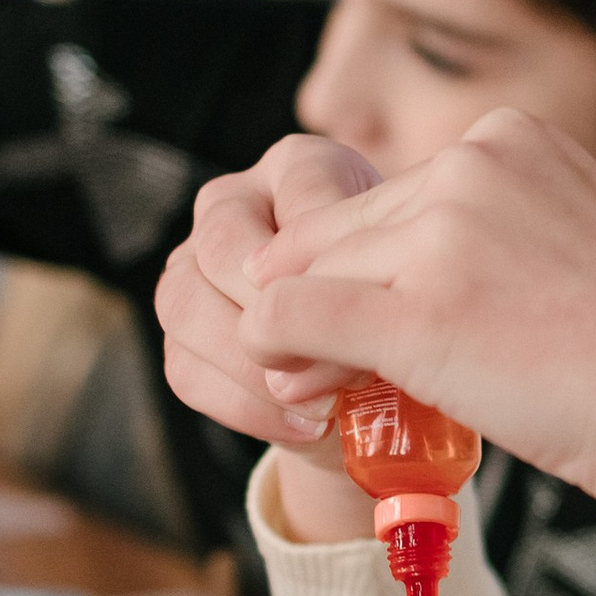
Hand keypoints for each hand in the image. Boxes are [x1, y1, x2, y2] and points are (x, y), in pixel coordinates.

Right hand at [157, 133, 379, 454]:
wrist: (379, 374)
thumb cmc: (406, 307)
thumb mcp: (415, 278)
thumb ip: (390, 269)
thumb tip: (363, 309)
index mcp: (299, 168)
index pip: (303, 197)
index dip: (334, 261)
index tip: (377, 313)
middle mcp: (235, 202)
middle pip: (223, 243)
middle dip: (281, 311)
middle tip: (340, 360)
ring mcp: (192, 265)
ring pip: (187, 304)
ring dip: (256, 365)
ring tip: (324, 404)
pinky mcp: (180, 334)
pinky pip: (186, 369)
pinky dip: (246, 406)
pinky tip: (304, 427)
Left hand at [236, 109, 595, 552]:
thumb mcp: (576, 246)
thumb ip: (496, 238)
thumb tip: (418, 278)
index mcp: (510, 139)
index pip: (384, 197)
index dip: (362, 267)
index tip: (372, 328)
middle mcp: (470, 166)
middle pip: (334, 232)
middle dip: (322, 300)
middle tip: (329, 370)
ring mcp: (442, 235)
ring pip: (303, 274)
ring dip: (297, 336)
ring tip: (318, 389)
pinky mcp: (416, 313)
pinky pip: (290, 319)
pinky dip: (274, 356)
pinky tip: (297, 395)